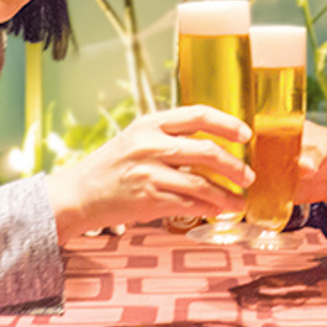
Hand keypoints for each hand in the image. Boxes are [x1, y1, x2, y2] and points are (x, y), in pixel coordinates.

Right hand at [46, 105, 254, 243]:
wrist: (78, 194)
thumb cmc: (111, 167)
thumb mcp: (137, 139)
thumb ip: (170, 137)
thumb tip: (213, 146)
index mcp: (150, 123)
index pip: (198, 115)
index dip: (227, 123)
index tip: (246, 134)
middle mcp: (150, 144)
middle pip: (206, 151)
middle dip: (234, 166)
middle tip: (248, 176)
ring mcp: (149, 172)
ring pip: (201, 184)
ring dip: (226, 195)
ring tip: (238, 202)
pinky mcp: (148, 199)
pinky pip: (188, 204)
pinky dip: (207, 209)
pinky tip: (216, 211)